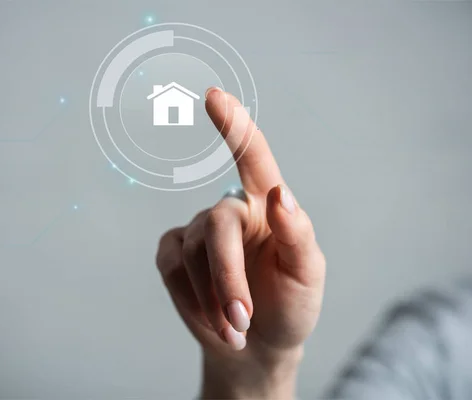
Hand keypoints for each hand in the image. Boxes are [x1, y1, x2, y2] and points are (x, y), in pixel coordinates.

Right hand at [156, 88, 325, 398]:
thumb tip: (280, 195)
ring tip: (236, 329)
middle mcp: (230, 210)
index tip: (215, 95)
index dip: (234, 125)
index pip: (252, 156)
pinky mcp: (172, 254)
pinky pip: (171, 268)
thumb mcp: (307, 273)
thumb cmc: (290, 303)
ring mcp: (197, 231)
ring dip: (213, 298)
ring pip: (191, 252)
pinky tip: (211, 318)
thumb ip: (298, 233)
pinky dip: (191, 299)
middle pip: (217, 224)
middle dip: (227, 277)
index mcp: (267, 205)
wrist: (258, 345)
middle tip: (243, 322)